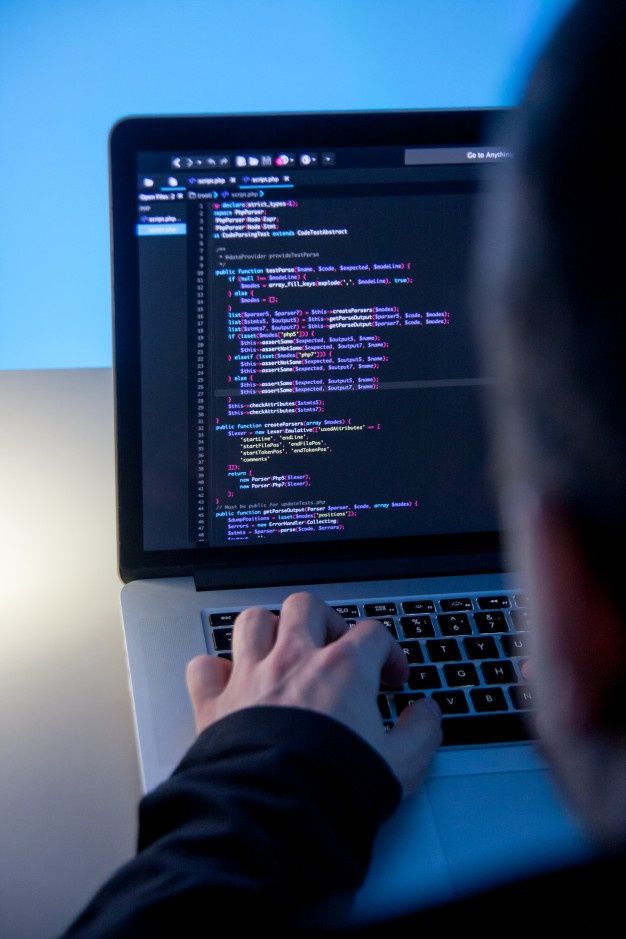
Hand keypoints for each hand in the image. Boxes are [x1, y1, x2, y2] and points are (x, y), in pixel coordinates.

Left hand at [186, 591, 441, 794]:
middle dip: (324, 621)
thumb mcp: (401, 765)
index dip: (389, 652)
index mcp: (343, 669)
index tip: (391, 678)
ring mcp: (250, 677)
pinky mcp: (214, 704)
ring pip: (253, 621)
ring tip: (281, 650)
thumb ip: (421, 732)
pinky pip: (204, 666)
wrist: (276, 816)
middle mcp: (294, 661)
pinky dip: (215, 670)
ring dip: (268, 630)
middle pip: (307, 607)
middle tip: (334, 648)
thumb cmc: (334, 789)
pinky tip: (229, 682)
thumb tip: (429, 714)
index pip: (372, 633)